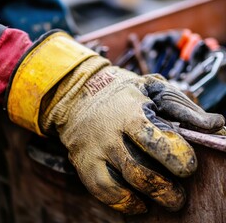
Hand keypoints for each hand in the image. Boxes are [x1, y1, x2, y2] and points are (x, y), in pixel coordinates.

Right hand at [40, 55, 223, 213]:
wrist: (80, 95)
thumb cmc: (121, 92)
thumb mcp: (151, 88)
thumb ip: (182, 106)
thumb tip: (215, 124)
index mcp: (130, 112)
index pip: (155, 140)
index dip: (177, 158)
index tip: (188, 166)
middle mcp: (110, 134)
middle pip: (140, 170)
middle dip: (167, 189)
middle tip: (180, 192)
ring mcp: (95, 150)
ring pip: (124, 184)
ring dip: (150, 197)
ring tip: (166, 198)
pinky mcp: (84, 162)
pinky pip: (104, 191)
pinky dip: (124, 202)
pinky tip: (139, 202)